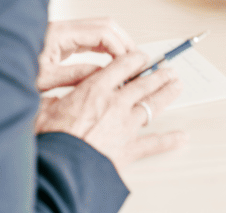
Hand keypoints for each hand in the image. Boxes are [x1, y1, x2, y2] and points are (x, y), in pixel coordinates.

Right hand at [35, 50, 187, 171]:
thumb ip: (54, 99)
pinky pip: (153, 143)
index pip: (121, 67)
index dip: (135, 59)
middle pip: (143, 84)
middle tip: (168, 70)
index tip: (143, 56)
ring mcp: (125, 126)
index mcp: (95, 89)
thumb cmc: (52, 138)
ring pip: (151, 106)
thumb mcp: (45, 108)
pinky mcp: (129, 149)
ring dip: (165, 95)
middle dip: (158, 75)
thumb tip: (49, 98)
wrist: (62, 167)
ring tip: (175, 87)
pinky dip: (169, 140)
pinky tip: (181, 136)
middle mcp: (115, 103)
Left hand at [37, 18, 134, 90]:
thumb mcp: (44, 80)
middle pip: (104, 26)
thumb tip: (103, 75)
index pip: (101, 31)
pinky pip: (91, 39)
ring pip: (100, 31)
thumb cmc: (10, 71)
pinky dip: (105, 47)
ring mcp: (63, 33)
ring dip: (116, 44)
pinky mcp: (62, 40)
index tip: (132, 63)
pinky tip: (112, 62)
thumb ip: (75, 76)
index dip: (121, 46)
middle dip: (124, 42)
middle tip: (137, 62)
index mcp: (59, 33)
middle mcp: (63, 29)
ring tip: (128, 64)